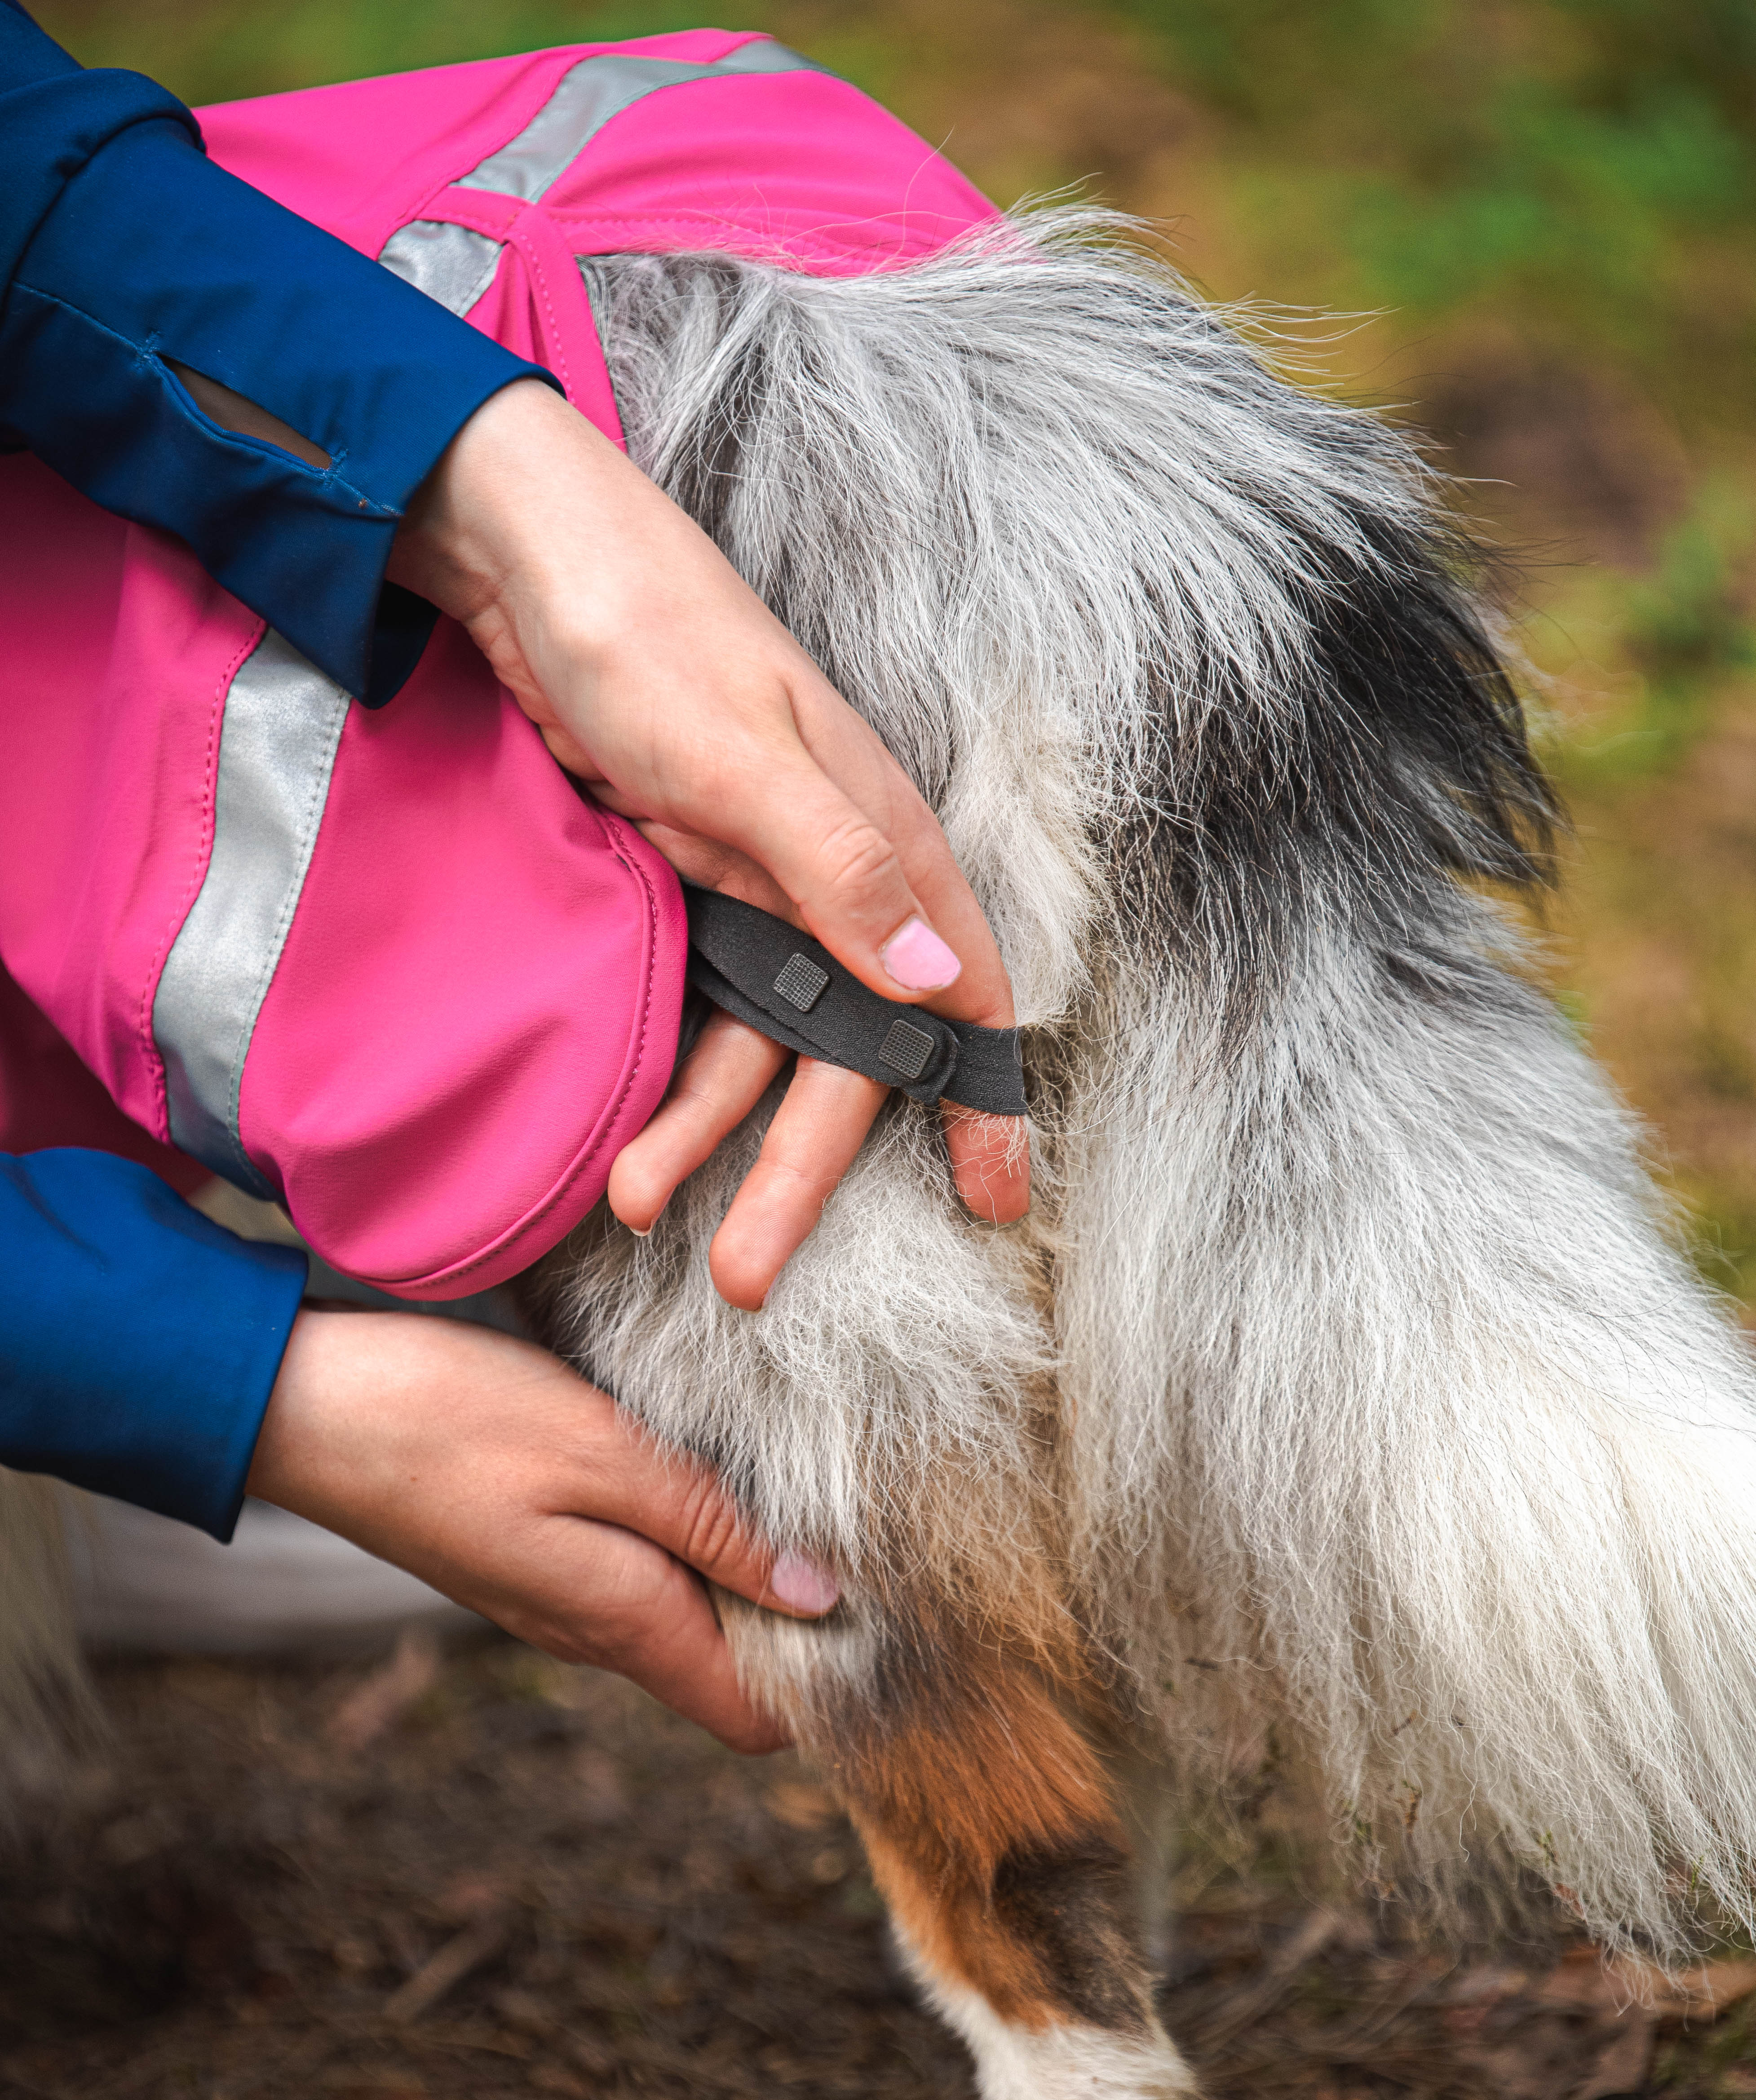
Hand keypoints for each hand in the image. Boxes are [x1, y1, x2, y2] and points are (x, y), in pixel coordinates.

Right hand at [246, 1311, 835, 1750]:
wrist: (306, 1406)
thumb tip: (818, 1594)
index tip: (887, 1609)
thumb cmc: (450, 1419)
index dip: (828, 1683)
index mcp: (624, 1620)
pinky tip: (698, 1468)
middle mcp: (594, 1632)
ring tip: (787, 1486)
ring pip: (683, 1617)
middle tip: (857, 1524)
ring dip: (737, 1570)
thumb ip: (711, 1526)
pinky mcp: (529, 1558)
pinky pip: (634, 1575)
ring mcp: (556, 1599)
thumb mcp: (602, 1453)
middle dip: (798, 1621)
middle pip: (729, 1669)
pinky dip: (682, 1539)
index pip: (754, 1717)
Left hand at [389, 379, 1028, 1307]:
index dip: (980, 1098)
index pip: (961, 991)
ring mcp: (751, 889)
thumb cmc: (646, 634)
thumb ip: (843, 871)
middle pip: (841, 1051)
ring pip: (752, 1047)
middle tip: (750, 1277)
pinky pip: (689, 1015)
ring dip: (705, 1136)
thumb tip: (944, 986)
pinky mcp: (680, 890)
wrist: (525, 562)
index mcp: (878, 839)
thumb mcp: (744, 755)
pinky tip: (623, 1141)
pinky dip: (664, 1081)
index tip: (996, 1200)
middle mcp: (830, 879)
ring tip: (642, 1211)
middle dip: (803, 1167)